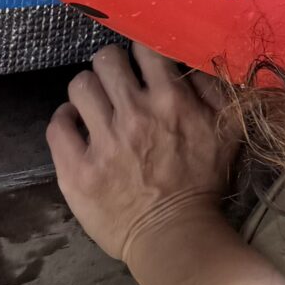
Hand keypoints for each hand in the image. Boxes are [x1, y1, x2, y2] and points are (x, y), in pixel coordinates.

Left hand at [46, 43, 233, 262]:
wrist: (175, 237)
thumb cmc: (203, 183)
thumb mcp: (227, 130)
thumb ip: (215, 87)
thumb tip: (192, 58)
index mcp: (170, 100)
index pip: (144, 47)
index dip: (141, 52)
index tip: (142, 66)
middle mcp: (133, 113)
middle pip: (105, 60)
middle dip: (112, 67)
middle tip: (117, 85)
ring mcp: (102, 143)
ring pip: (79, 86)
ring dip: (88, 91)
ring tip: (95, 106)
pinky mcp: (76, 171)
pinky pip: (57, 126)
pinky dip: (64, 120)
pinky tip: (75, 126)